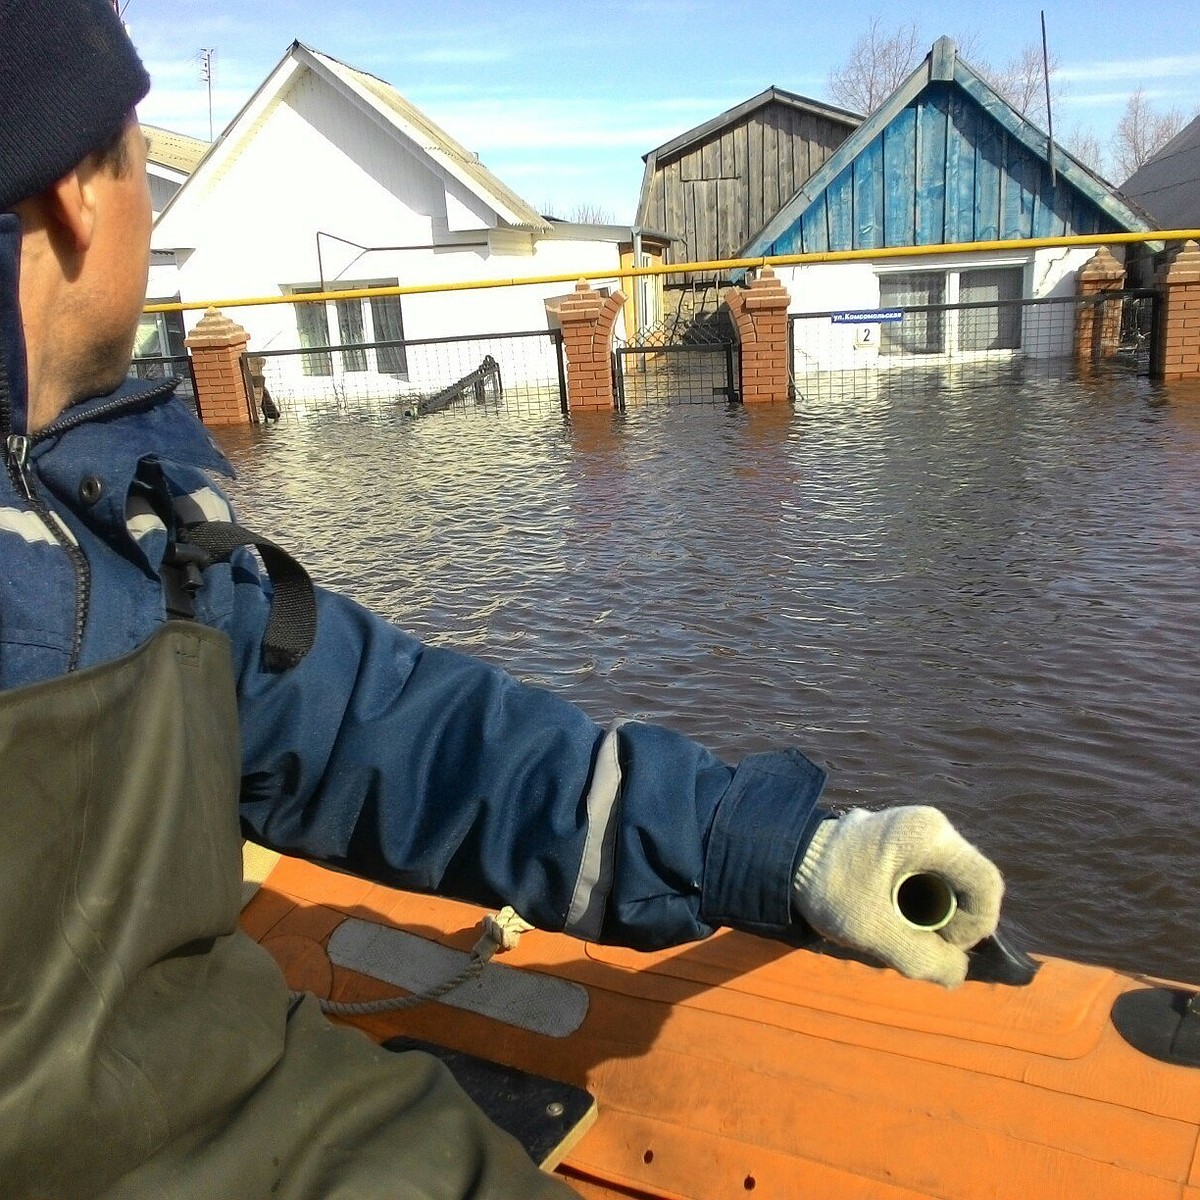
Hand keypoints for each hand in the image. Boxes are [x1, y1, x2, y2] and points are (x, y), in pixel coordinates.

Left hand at [792, 806, 1003, 986]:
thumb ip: (922, 956)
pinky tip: (886, 910)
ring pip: (949, 884)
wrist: (783, 855)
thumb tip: (958, 975)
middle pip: (968, 886)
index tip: (941, 943)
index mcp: (930, 836)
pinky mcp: (901, 838)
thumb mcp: (873, 930)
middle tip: (912, 939)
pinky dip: (916, 901)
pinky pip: (928, 876)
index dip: (976, 925)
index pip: (986, 885)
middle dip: (949, 922)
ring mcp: (916, 828)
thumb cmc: (829, 886)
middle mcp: (931, 825)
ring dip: (930, 915)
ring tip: (893, 925)